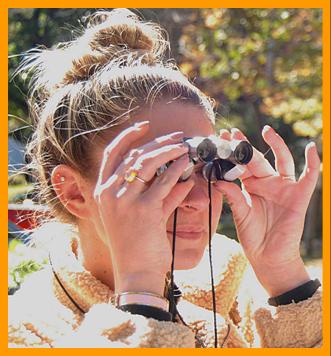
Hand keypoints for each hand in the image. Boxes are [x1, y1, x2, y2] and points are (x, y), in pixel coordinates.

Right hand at [93, 121, 193, 294]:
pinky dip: (178, 171)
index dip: (128, 136)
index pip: (112, 153)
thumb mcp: (136, 215)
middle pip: (135, 155)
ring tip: (185, 147)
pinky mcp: (144, 210)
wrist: (135, 272)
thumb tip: (178, 177)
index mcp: (103, 191)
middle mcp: (110, 192)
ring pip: (149, 164)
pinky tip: (188, 167)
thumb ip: (155, 194)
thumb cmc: (135, 244)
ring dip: (170, 152)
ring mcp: (125, 201)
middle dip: (158, 142)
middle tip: (178, 137)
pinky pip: (165, 183)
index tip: (144, 126)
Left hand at [214, 126, 319, 295]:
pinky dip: (312, 162)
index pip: (241, 164)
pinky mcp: (299, 196)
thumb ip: (231, 195)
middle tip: (234, 134)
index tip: (222, 137)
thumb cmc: (252, 235)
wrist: (268, 256)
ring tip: (266, 131)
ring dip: (276, 145)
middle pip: (257, 159)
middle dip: (246, 146)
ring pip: (282, 160)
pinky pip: (308, 177)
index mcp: (251, 185)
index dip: (232, 152)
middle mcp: (267, 183)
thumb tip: (217, 179)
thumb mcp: (239, 213)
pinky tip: (310, 148)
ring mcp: (284, 187)